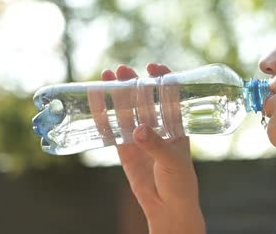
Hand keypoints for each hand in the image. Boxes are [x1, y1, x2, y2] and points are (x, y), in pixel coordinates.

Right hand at [101, 63, 205, 233]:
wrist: (168, 208)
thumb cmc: (180, 183)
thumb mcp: (173, 162)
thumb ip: (156, 145)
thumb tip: (138, 130)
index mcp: (176, 125)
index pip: (170, 95)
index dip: (163, 78)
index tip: (153, 67)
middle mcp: (158, 127)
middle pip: (143, 99)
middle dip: (133, 83)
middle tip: (121, 70)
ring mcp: (140, 136)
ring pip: (126, 111)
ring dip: (116, 95)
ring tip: (105, 77)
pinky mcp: (126, 149)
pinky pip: (113, 130)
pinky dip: (104, 117)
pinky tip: (95, 103)